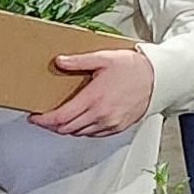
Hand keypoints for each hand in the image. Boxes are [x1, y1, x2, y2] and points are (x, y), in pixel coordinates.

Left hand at [34, 44, 156, 135]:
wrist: (158, 78)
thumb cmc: (134, 68)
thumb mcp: (104, 58)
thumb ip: (79, 61)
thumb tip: (59, 61)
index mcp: (94, 99)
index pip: (61, 117)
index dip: (43, 120)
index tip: (35, 117)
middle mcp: (101, 115)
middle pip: (66, 128)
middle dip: (51, 125)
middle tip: (44, 117)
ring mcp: (110, 123)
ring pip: (78, 133)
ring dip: (66, 127)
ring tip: (61, 117)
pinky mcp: (117, 128)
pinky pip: (93, 134)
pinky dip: (82, 130)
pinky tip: (80, 120)